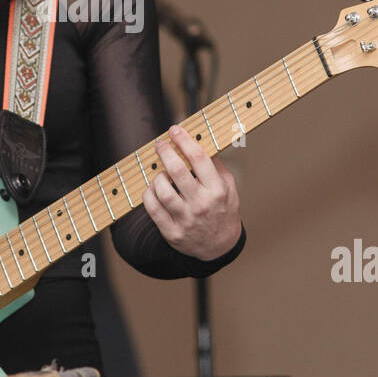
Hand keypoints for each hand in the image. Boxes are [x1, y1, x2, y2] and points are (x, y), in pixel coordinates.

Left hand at [141, 124, 242, 260]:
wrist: (220, 246)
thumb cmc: (223, 210)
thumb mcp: (229, 188)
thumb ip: (216, 166)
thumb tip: (197, 142)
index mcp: (217, 190)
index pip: (199, 158)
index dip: (184, 140)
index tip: (175, 130)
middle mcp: (202, 204)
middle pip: (177, 171)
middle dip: (165, 152)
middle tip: (160, 145)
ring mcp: (186, 220)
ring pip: (162, 191)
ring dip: (158, 177)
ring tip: (160, 173)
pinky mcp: (172, 232)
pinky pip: (152, 209)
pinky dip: (148, 195)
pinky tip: (152, 189)